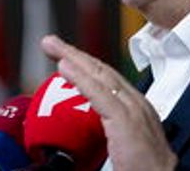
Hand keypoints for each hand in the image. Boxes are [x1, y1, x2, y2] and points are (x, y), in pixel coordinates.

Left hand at [40, 34, 176, 170]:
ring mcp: (133, 110)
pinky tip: (64, 66)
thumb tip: (87, 133)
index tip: (66, 58)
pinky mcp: (126, 120)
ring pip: (99, 76)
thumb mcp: (127, 146)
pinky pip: (98, 93)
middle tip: (52, 43)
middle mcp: (137, 103)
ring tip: (53, 46)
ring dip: (73, 58)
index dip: (86, 65)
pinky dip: (80, 77)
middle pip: (102, 71)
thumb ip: (112, 133)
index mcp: (137, 109)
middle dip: (76, 55)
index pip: (109, 80)